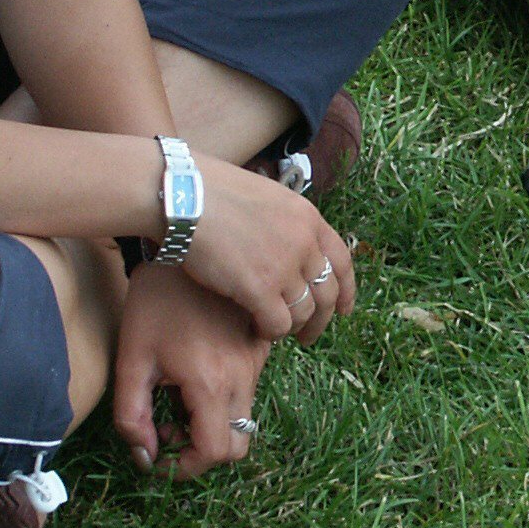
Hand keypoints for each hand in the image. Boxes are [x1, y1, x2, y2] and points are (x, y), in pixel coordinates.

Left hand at [112, 264, 274, 480]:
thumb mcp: (130, 359)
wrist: (188, 243)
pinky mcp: (261, 343)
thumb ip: (132, 417)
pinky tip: (197, 370)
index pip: (216, 452)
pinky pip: (251, 387)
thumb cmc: (152, 300)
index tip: (159, 452)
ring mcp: (258, 358)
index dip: (185, 467)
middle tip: (170, 424)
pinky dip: (227, 397)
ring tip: (178, 392)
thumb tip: (146, 456)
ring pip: (246, 416)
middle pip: (238, 443)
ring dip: (213, 422)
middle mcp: (244, 374)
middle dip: (203, 449)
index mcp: (211, 382)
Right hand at [179, 161, 356, 342]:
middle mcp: (303, 242)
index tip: (344, 309)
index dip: (346, 290)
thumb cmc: (210, 193)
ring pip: (305, 312)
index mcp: (307, 217)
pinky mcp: (259, 288)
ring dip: (294, 327)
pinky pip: (279, 324)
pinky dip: (271, 332)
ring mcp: (284, 265)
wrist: (183, 196)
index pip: (342, 260)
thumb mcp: (265, 198)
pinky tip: (258, 329)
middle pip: (327, 292)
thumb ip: (284, 224)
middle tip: (309, 334)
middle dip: (322, 319)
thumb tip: (288, 250)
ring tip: (277, 331)